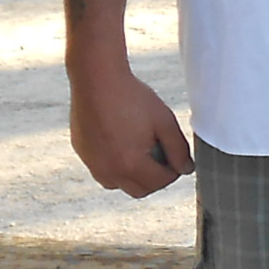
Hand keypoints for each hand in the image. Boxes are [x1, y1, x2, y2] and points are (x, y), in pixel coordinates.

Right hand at [70, 60, 193, 196]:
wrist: (96, 79)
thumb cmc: (131, 97)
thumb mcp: (164, 121)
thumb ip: (178, 149)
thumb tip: (186, 169)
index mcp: (131, 165)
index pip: (160, 182)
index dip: (174, 171)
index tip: (177, 156)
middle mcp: (108, 170)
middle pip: (139, 190)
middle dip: (154, 178)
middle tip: (161, 156)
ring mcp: (92, 163)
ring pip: (117, 183)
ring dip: (132, 175)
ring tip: (140, 150)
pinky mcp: (82, 152)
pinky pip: (101, 169)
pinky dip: (114, 164)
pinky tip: (121, 141)